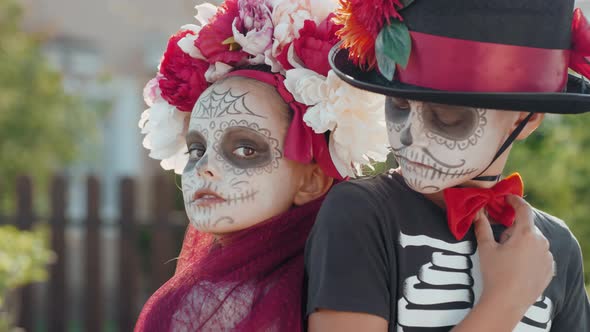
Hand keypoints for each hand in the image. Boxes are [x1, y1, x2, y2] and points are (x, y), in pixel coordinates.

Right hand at [474, 195, 553, 315]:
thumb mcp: (486, 248)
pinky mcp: (550, 269)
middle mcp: (542, 242)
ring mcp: (548, 257)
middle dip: (514, 229)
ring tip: (508, 258)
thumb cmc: (495, 273)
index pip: (524, 209)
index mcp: (526, 234)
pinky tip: (517, 267)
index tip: (507, 198)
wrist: (507, 303)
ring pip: (534, 241)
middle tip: (500, 241)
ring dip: (522, 242)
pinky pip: (540, 255)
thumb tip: (477, 212)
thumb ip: (482, 227)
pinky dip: (529, 255)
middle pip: (527, 227)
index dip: (515, 201)